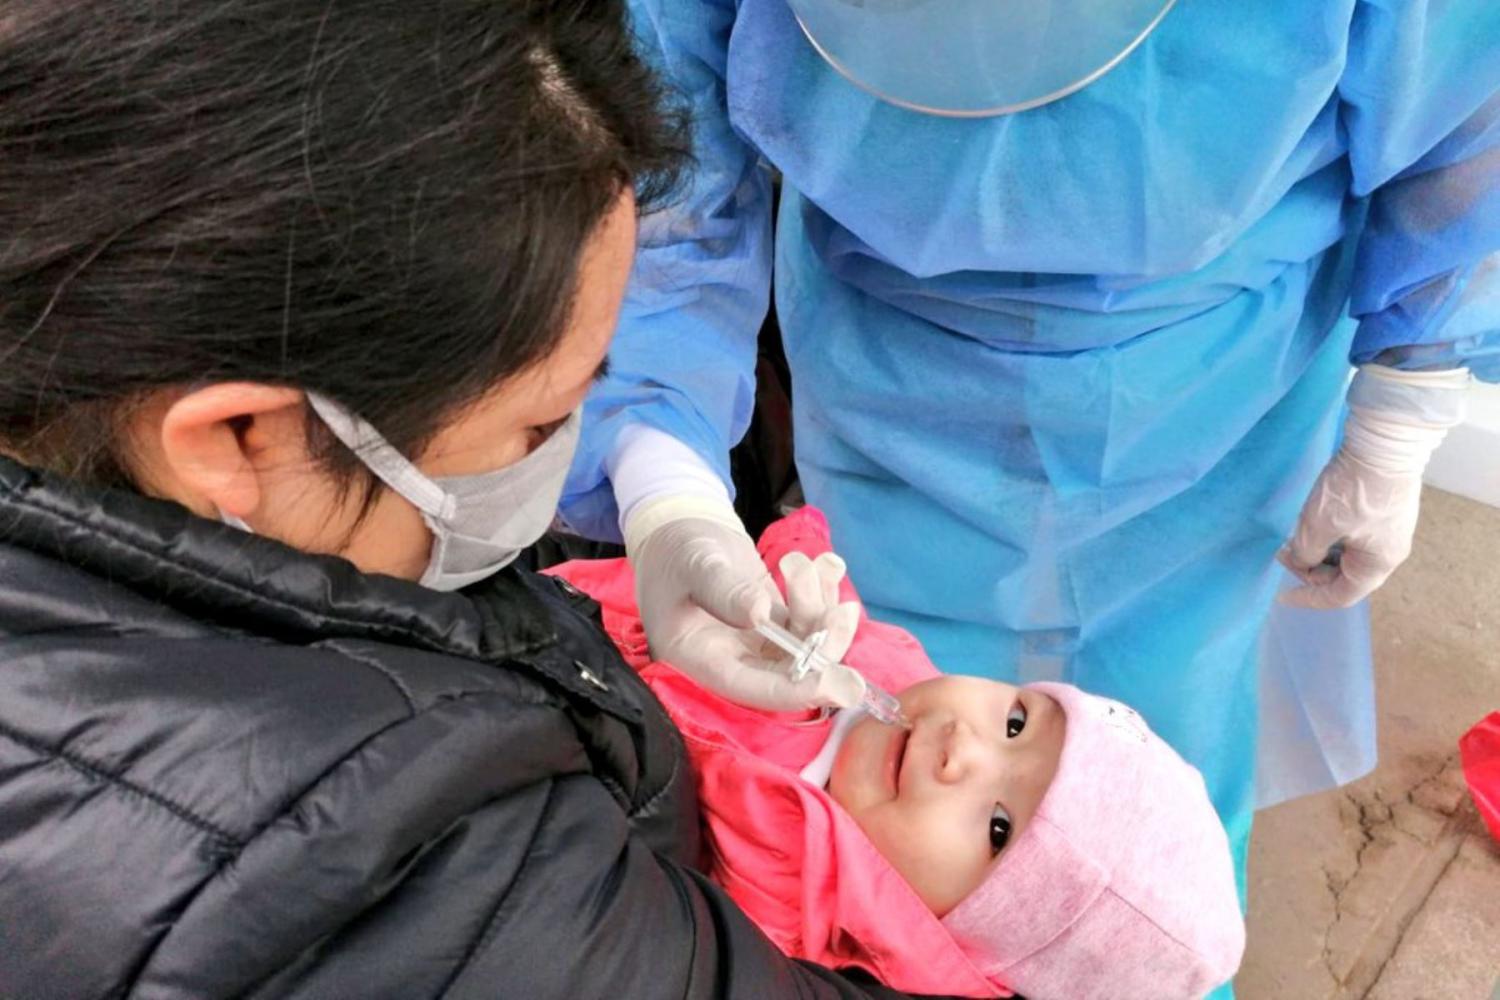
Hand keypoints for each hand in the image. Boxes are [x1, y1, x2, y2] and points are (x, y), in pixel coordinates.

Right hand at [626, 495, 860, 709]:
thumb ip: (723, 589)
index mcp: (703, 660)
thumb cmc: (675, 551)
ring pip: (807, 645)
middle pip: (789, 673)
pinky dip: (825, 594)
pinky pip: (810, 621)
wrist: (681, 531)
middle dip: (824, 647)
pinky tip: (828, 563)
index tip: (837, 684)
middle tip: (845, 613)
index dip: (796, 690)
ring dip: (824, 609)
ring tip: (821, 564)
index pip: (754, 689)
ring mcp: (758, 643)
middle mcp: (734, 661)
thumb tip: (761, 613)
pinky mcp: (776, 623)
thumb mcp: (694, 564)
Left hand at [1279, 364, 1468, 608]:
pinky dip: (1329, 534)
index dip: (1308, 598)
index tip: (1280, 596)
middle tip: (1282, 551)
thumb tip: (1303, 558)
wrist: (1384, 443)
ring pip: (1345, 552)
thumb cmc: (1351, 491)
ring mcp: (1387, 530)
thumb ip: (1306, 553)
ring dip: (1318, 549)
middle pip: (1342, 575)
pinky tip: (1312, 521)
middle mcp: (1388, 552)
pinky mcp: (1381, 510)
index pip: (1339, 596)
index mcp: (1377, 565)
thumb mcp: (1318, 527)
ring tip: (1293, 535)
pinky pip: (1351, 534)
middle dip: (1309, 568)